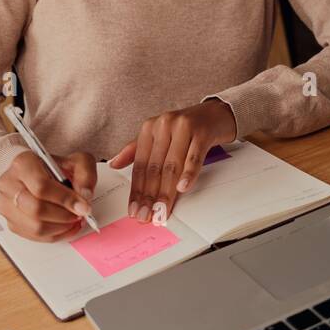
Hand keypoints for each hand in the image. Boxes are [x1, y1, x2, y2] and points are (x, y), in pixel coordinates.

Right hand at [0, 151, 97, 242]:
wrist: (36, 174)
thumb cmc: (52, 168)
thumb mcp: (75, 161)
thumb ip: (85, 173)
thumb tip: (84, 195)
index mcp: (23, 164)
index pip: (41, 186)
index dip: (65, 199)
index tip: (82, 206)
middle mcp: (9, 184)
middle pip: (36, 209)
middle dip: (64, 216)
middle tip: (79, 214)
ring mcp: (6, 205)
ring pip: (35, 226)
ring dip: (60, 227)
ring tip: (73, 220)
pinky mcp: (11, 222)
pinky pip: (34, 236)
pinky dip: (55, 235)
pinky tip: (65, 226)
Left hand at [108, 100, 236, 225]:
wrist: (215, 113)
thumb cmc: (187, 127)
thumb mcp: (159, 136)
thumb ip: (136, 150)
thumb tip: (114, 164)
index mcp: (149, 128)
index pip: (140, 165)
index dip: (136, 190)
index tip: (135, 209)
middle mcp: (164, 125)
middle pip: (154, 168)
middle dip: (150, 196)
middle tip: (147, 216)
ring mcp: (183, 127)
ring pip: (172, 166)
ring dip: (166, 192)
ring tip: (162, 210)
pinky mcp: (201, 132)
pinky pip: (193, 157)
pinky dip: (188, 175)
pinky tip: (183, 189)